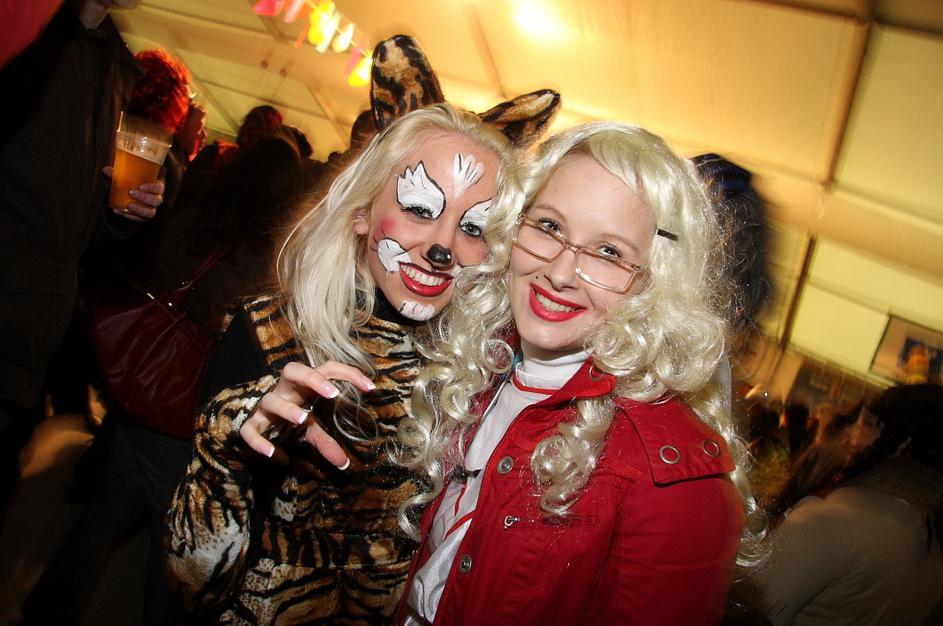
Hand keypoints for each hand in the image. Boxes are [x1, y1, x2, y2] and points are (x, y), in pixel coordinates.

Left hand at [103, 166, 163, 221]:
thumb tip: (106, 169)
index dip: (152, 188)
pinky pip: (138, 219)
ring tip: (128, 205)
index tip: (141, 186)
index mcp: (155, 188)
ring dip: (139, 209)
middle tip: (130, 192)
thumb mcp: (125, 178)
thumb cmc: (131, 184)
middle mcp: (156, 200)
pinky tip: (119, 211)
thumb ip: (117, 174)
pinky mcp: (143, 217)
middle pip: (155, 200)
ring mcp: (150, 209)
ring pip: (150, 212)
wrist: (129, 197)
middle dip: (144, 197)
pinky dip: (128, 216)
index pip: (159, 188)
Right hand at [239, 361, 375, 467]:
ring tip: (303, 420)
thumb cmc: (289, 419)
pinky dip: (258, 441)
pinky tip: (275, 455)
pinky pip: (249, 430)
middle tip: (333, 394)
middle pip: (292, 370)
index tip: (370, 388)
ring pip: (270, 399)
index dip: (348, 373)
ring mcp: (265, 406)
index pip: (326, 369)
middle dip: (312, 378)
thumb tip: (344, 465)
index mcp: (303, 385)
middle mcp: (284, 391)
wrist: (255, 424)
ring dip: (287, 409)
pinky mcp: (252, 424)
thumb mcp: (310, 429)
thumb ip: (327, 442)